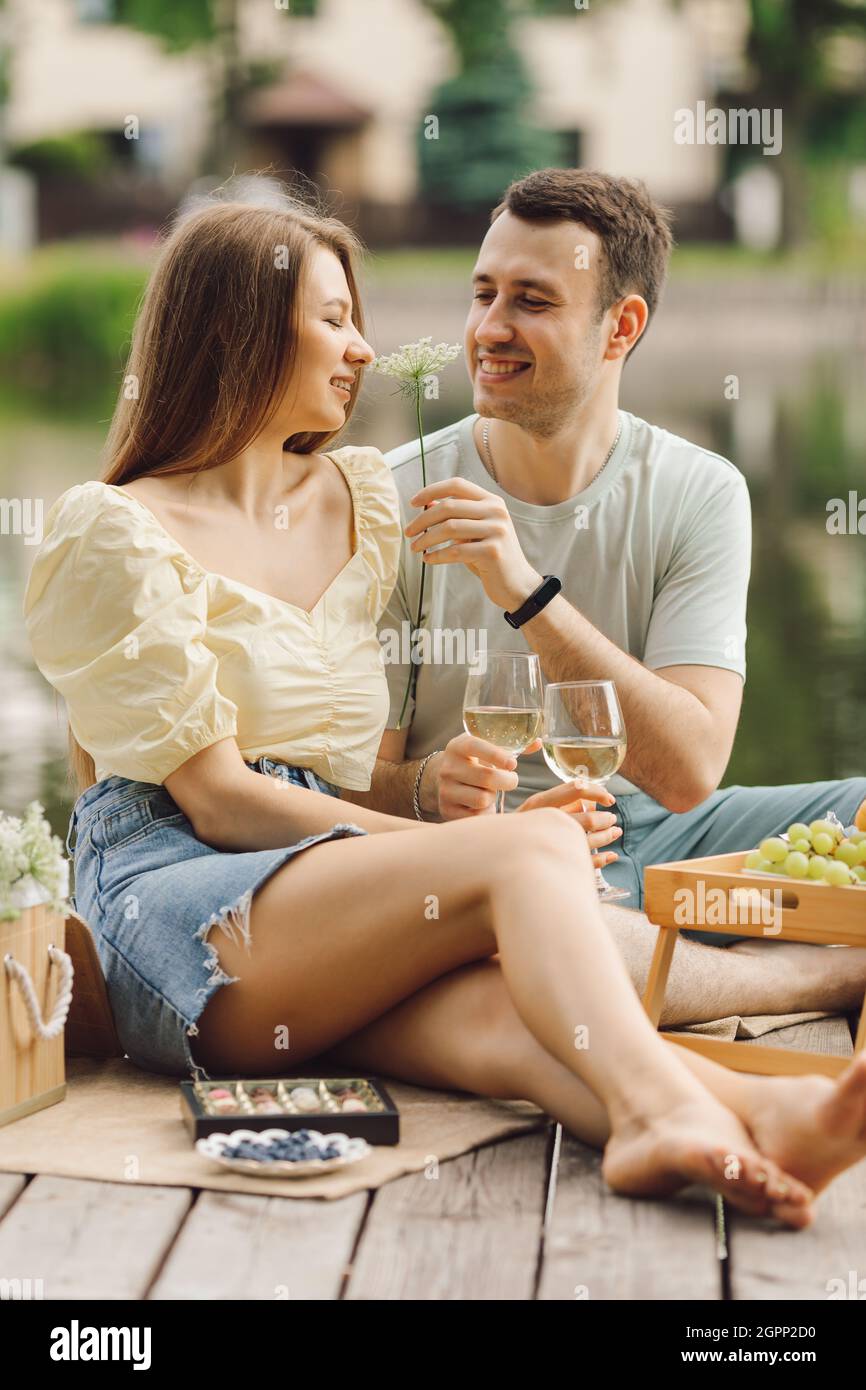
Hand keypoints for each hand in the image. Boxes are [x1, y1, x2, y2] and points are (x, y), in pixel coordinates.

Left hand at [405, 476, 541, 611]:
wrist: (517, 584)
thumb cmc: (490, 556)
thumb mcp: (474, 531)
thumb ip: (456, 517)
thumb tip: (427, 504)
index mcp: (492, 501)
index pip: (457, 485)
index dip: (432, 490)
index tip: (413, 502)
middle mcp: (496, 512)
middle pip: (449, 507)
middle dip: (423, 520)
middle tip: (408, 532)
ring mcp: (497, 531)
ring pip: (449, 528)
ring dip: (426, 538)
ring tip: (415, 547)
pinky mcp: (493, 552)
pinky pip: (455, 551)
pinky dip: (437, 555)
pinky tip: (428, 559)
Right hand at [429, 732, 522, 819]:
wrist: (442, 778)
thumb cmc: (474, 760)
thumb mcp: (486, 748)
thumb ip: (512, 745)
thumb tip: (538, 743)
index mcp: (458, 746)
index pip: (476, 747)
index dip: (497, 755)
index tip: (512, 764)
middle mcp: (448, 767)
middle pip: (487, 778)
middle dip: (507, 780)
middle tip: (510, 779)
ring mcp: (445, 790)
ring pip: (482, 799)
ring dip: (493, 797)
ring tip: (491, 791)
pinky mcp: (447, 810)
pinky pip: (476, 816)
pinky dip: (485, 812)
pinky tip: (482, 804)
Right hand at [516, 770, 622, 868]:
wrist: (491, 852)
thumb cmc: (516, 828)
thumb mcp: (533, 810)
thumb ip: (561, 803)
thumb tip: (587, 803)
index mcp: (539, 804)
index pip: (575, 790)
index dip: (597, 792)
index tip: (609, 798)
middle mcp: (544, 822)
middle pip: (586, 819)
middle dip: (605, 820)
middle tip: (612, 819)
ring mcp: (548, 844)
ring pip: (587, 841)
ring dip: (606, 836)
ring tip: (615, 832)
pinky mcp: (552, 864)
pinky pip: (583, 863)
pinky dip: (603, 859)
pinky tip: (611, 855)